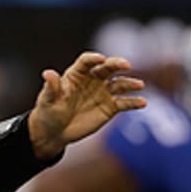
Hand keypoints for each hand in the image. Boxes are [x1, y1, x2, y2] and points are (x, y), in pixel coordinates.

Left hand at [28, 53, 146, 157]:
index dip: (93, 59)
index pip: (86, 62)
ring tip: (139, 85)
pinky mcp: (110, 107)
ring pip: (119, 84)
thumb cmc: (48, 113)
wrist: (55, 132)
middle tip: (126, 64)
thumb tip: (47, 73)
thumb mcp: (47, 100)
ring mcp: (103, 92)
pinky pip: (124, 103)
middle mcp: (93, 79)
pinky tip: (142, 103)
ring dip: (130, 83)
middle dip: (117, 64)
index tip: (100, 59)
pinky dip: (133, 102)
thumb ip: (51, 87)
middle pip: (107, 68)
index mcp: (76, 74)